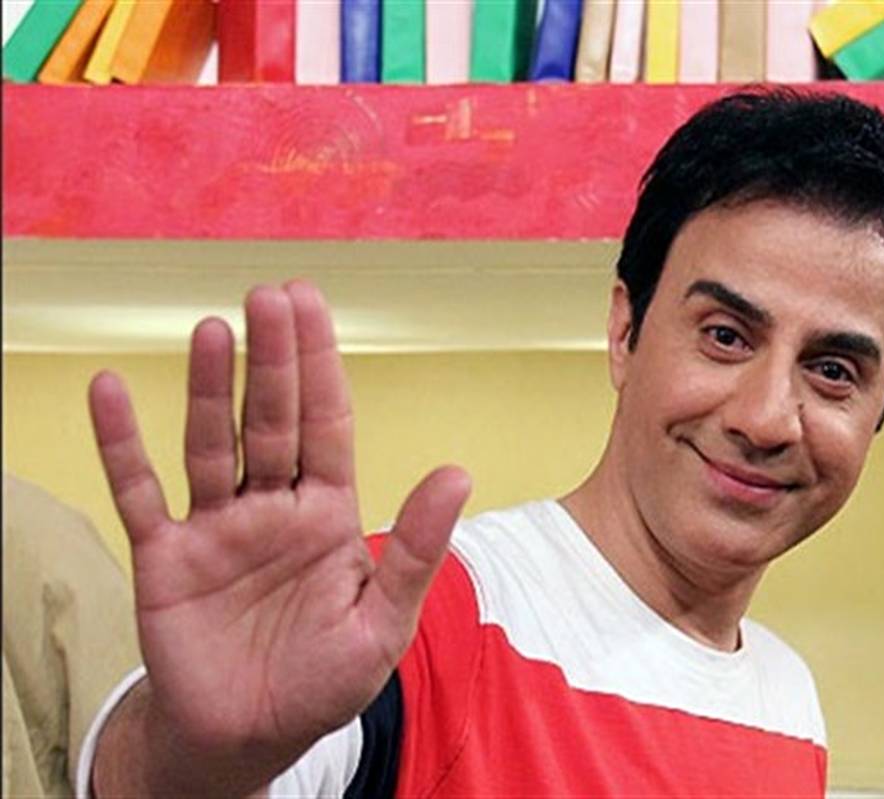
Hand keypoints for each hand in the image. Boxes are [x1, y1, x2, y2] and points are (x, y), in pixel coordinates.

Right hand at [88, 281, 469, 790]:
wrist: (249, 739)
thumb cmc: (322, 682)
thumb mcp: (382, 624)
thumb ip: (416, 550)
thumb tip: (457, 473)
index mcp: (330, 515)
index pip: (326, 425)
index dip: (320, 367)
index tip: (312, 307)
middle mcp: (273, 508)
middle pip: (272, 420)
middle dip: (273, 360)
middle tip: (270, 295)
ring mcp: (217, 529)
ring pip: (211, 444)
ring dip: (208, 388)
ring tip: (213, 328)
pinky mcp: (165, 560)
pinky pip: (138, 494)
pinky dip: (122, 445)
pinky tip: (110, 391)